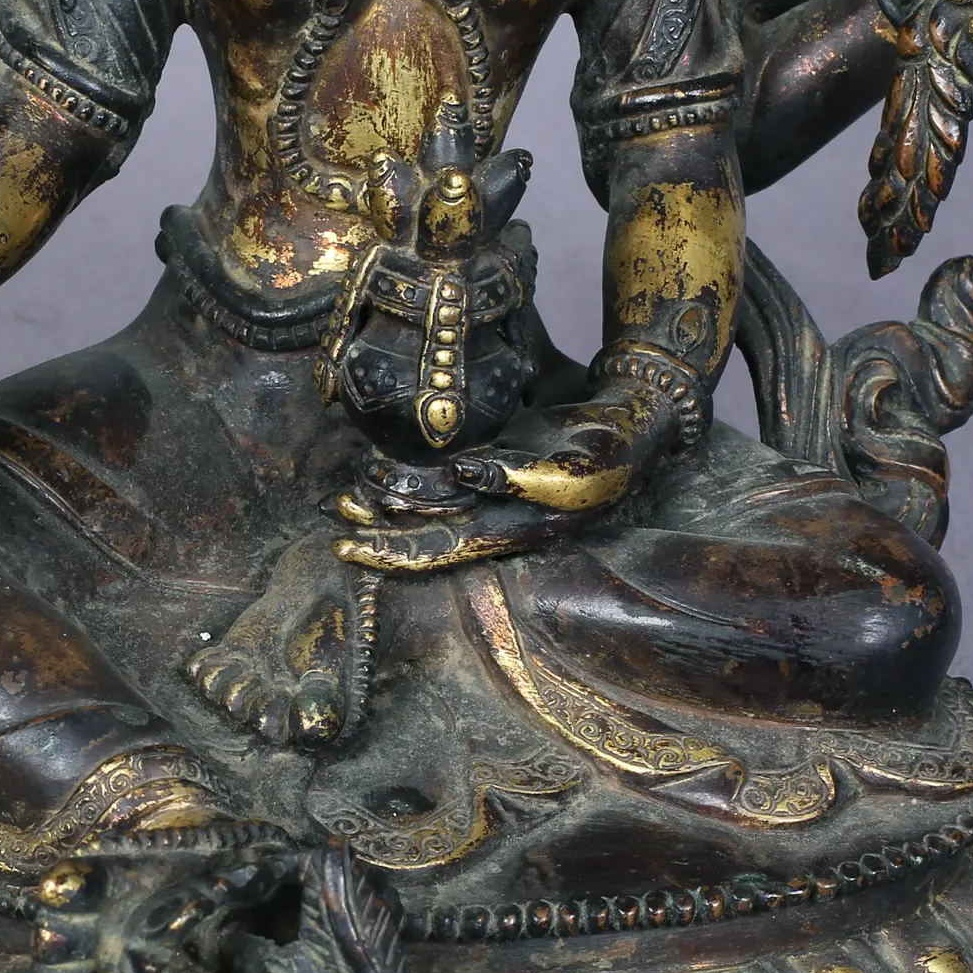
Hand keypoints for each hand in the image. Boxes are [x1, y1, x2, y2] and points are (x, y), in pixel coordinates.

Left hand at [334, 393, 669, 574]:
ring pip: (429, 506)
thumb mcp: (576, 468)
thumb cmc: (613, 449)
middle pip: (426, 533)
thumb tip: (467, 476)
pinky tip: (378, 468)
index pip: (443, 550)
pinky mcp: (492, 465)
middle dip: (379, 532)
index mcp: (517, 532)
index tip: (349, 548)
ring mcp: (493, 494)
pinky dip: (409, 476)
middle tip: (336, 518)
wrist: (635, 420)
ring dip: (387, 503)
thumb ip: (522, 477)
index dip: (395, 553)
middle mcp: (500, 520)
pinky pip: (441, 478)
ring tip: (345, 497)